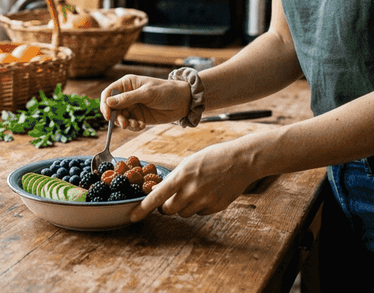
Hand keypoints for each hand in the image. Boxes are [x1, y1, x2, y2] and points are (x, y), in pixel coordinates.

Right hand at [99, 74, 191, 131]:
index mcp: (127, 84)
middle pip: (112, 109)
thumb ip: (128, 98)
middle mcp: (127, 95)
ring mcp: (132, 107)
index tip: (108, 115)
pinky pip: (129, 124)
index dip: (105, 104)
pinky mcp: (138, 117)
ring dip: (126, 124)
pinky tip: (142, 125)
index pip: (108, 94)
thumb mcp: (147, 93)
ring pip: (120, 118)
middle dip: (117, 118)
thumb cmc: (166, 91)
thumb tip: (108, 102)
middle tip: (125, 124)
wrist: (183, 102)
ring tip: (137, 125)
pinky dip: (133, 127)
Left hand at [130, 136, 263, 221]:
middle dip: (166, 207)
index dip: (143, 208)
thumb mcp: (190, 162)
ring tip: (194, 190)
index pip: (157, 196)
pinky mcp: (216, 207)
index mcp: (182, 175)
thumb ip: (175, 178)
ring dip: (183, 206)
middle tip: (170, 199)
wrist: (241, 160)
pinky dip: (199, 207)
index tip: (132, 216)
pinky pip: (200, 213)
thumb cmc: (214, 157)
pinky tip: (208, 193)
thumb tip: (159, 190)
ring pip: (184, 213)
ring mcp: (205, 200)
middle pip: (169, 210)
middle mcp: (192, 190)